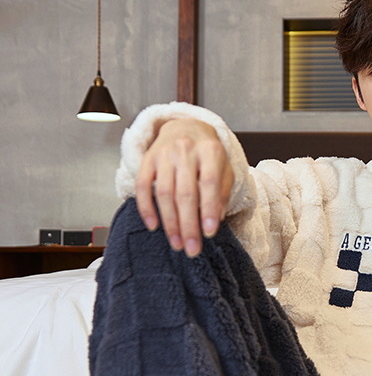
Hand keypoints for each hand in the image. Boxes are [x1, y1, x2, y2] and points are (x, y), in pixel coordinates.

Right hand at [134, 118, 233, 256]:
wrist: (185, 127)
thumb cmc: (209, 156)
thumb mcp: (225, 169)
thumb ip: (222, 192)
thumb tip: (215, 218)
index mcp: (210, 151)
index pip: (210, 183)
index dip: (209, 209)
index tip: (209, 233)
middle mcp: (186, 150)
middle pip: (185, 193)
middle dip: (188, 225)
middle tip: (192, 249)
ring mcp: (164, 154)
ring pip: (164, 193)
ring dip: (170, 222)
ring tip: (177, 243)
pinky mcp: (147, 159)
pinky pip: (142, 186)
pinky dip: (146, 208)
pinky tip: (154, 226)